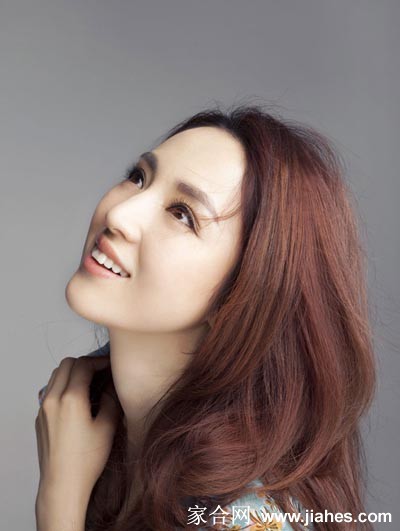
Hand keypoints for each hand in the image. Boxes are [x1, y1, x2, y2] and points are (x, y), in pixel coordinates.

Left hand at [35, 355, 121, 513]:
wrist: (62, 485)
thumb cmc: (87, 460)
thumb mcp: (107, 426)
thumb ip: (112, 399)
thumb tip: (113, 383)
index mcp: (70, 398)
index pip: (83, 365)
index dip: (100, 361)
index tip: (111, 365)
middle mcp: (52, 399)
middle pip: (67, 364)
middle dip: (85, 363)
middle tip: (101, 372)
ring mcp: (43, 408)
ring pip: (56, 375)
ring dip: (73, 372)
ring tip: (90, 383)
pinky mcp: (39, 418)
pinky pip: (50, 390)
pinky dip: (64, 385)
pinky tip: (78, 399)